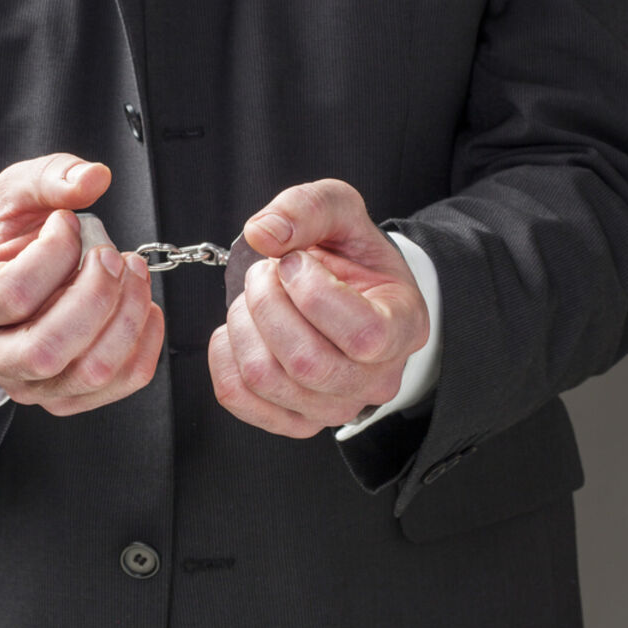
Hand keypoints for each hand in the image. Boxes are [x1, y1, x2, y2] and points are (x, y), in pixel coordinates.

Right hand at [0, 153, 163, 414]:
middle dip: (97, 295)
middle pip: (48, 347)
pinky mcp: (65, 396)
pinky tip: (145, 307)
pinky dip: (145, 344)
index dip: (54, 254)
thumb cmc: (5, 242)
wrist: (0, 281)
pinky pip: (118, 384)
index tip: (68, 222)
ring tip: (133, 275)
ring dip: (126, 319)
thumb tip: (93, 179)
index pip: (12, 294)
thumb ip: (49, 178)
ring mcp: (28, 383)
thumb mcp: (14, 197)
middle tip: (113, 255)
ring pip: (88, 372)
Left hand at [208, 180, 428, 437]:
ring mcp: (335, 407)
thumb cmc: (350, 256)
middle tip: (266, 271)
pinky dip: (223, 354)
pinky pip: (238, 397)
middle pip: (305, 362)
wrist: (345, 292)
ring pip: (266, 379)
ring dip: (243, 323)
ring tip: (256, 296)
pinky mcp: (294, 419)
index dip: (313, 293)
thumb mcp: (342, 212)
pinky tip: (240, 327)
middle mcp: (375, 379)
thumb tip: (262, 233)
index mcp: (404, 328)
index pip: (363, 336)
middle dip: (267, 302)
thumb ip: (309, 208)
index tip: (296, 260)